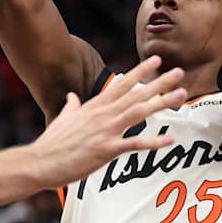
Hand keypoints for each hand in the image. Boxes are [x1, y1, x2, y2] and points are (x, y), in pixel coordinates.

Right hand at [28, 56, 184, 187]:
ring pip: (139, 112)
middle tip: (179, 72)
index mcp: (94, 106)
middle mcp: (103, 114)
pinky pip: (135, 144)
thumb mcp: (62, 119)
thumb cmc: (51, 144)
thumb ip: (71, 106)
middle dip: (159, 82)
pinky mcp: (107, 150)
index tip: (155, 60)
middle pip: (136, 94)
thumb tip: (71, 97)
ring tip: (181, 95)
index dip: (140, 71)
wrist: (40, 162)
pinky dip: (153, 142)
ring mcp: (106, 131)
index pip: (122, 84)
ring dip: (161, 102)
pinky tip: (169, 139)